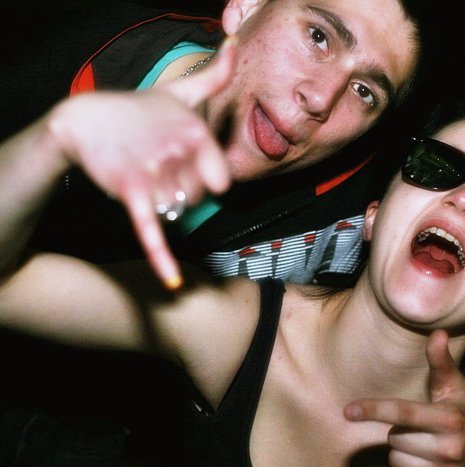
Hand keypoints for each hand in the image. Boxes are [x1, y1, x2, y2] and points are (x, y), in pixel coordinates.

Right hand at [46, 36, 237, 288]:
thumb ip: (214, 75)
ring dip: (165, 205)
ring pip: (177, 214)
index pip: (223, 183)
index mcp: (197, 133)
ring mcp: (155, 173)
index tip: (191, 168)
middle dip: (184, 193)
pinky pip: (151, 230)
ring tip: (146, 179)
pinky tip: (171, 283)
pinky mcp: (130, 192)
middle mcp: (179, 154)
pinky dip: (160, 258)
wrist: (85, 120)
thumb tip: (236, 45)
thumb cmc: (141, 109)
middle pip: (199, 202)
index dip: (207, 181)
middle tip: (161, 171)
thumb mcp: (180, 90)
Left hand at [345, 330, 464, 465]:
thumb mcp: (455, 383)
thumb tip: (437, 333)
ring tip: (426, 442)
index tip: (347, 410)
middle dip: (401, 429)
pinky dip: (408, 465)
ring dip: (404, 451)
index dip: (374, 410)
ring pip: (396, 459)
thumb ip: (441, 361)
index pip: (404, 413)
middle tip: (423, 424)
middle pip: (394, 437)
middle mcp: (448, 449)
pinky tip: (425, 458)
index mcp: (449, 419)